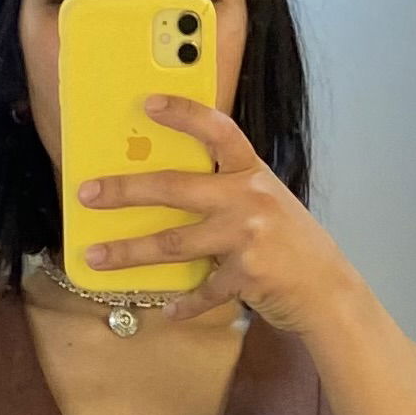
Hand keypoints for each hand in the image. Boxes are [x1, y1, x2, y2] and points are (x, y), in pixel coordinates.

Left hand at [77, 101, 363, 334]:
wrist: (328, 288)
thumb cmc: (290, 243)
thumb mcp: (266, 202)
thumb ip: (227, 191)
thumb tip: (167, 190)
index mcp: (252, 172)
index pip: (217, 129)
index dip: (183, 113)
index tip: (147, 104)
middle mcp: (249, 197)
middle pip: (175, 188)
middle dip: (125, 191)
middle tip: (87, 194)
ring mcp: (247, 236)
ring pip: (174, 244)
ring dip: (130, 252)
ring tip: (96, 257)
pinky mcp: (246, 276)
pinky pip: (201, 291)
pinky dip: (182, 304)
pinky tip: (165, 310)